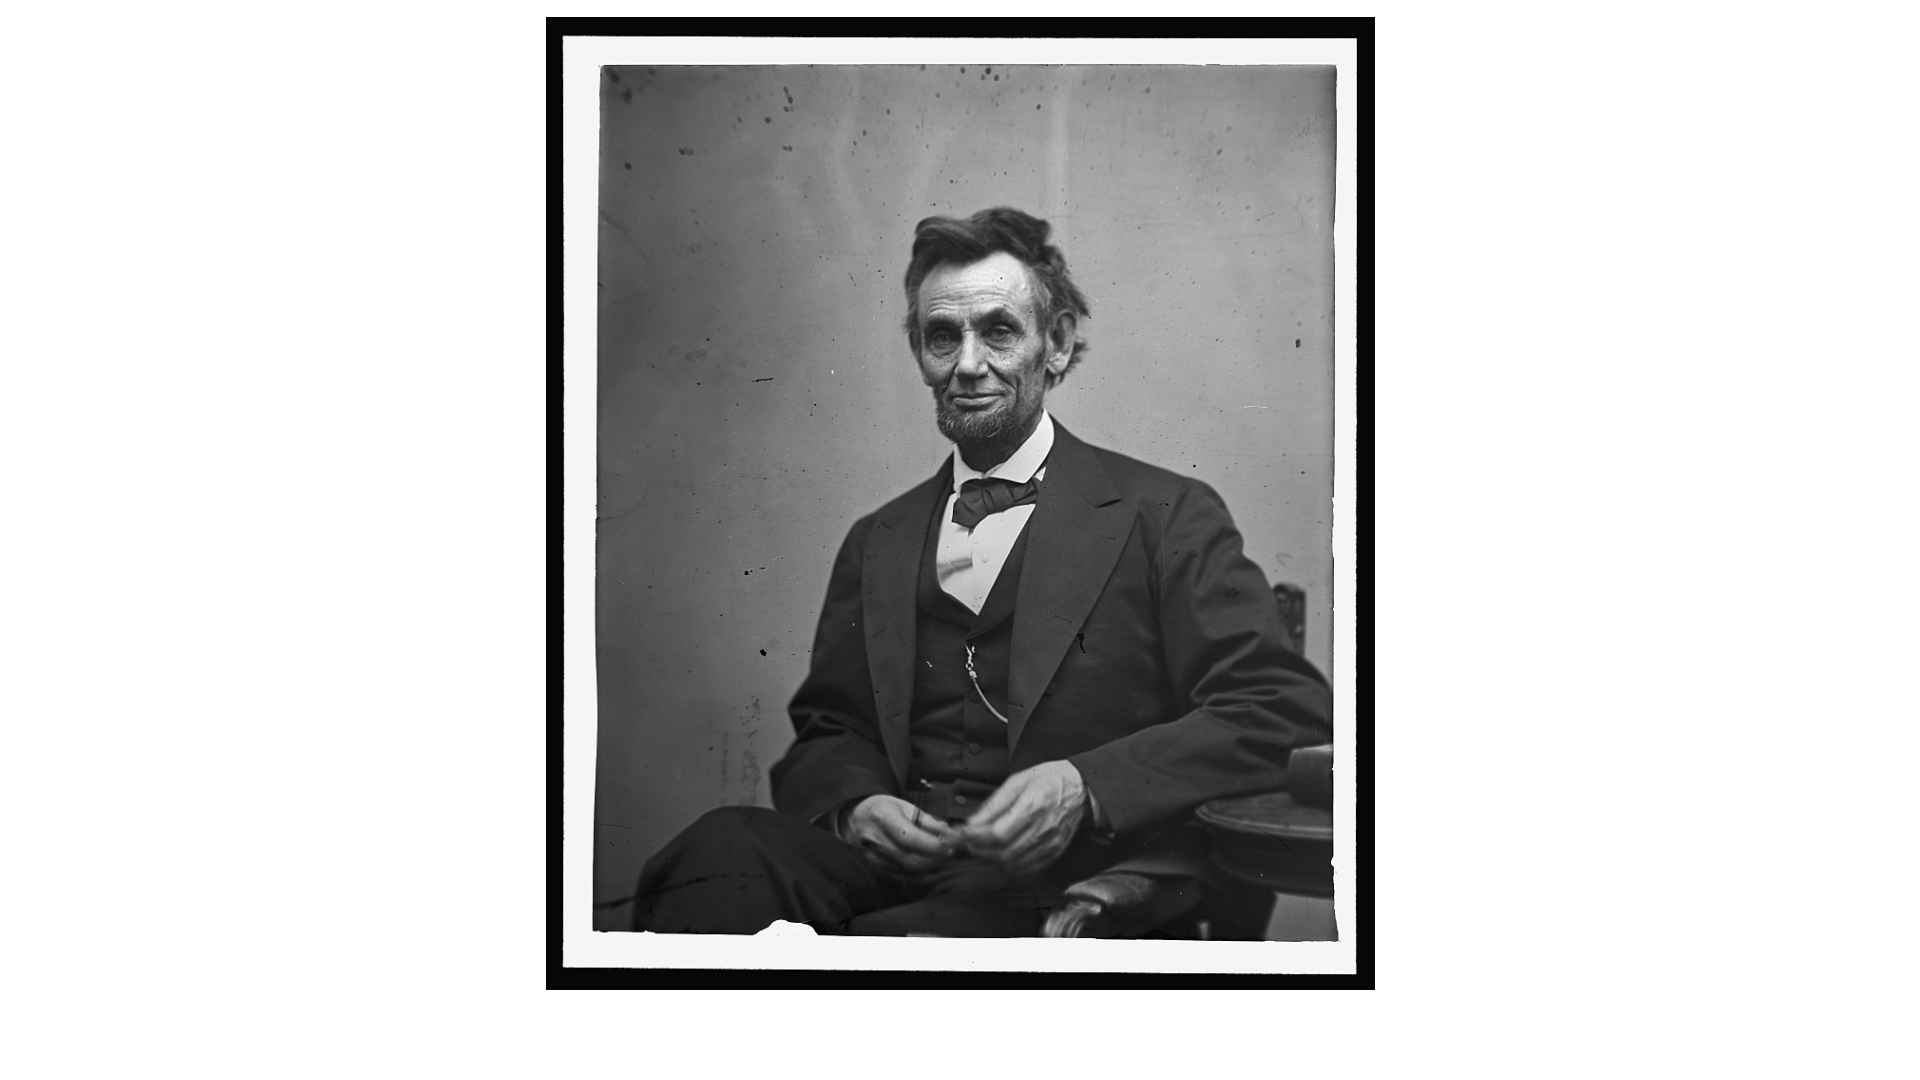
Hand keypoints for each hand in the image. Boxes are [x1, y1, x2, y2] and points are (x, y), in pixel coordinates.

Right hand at [844, 795, 959, 872]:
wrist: (856, 817)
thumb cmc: (884, 809)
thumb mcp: (905, 805)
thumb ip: (928, 821)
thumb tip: (950, 835)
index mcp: (882, 817)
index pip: (910, 838)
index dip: (934, 844)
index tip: (953, 842)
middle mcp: (875, 839)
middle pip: (911, 859)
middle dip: (937, 858)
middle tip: (952, 851)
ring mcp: (873, 856)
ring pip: (909, 871)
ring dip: (932, 866)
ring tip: (943, 856)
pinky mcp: (876, 868)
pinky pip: (903, 876)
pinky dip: (920, 873)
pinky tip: (929, 864)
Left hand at [954, 761, 1086, 877]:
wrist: (1080, 788)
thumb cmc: (1050, 780)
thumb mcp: (1018, 781)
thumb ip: (994, 804)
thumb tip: (973, 821)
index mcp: (1032, 806)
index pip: (998, 834)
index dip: (977, 837)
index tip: (965, 832)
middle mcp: (1042, 828)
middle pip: (1004, 853)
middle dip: (980, 851)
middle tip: (970, 841)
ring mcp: (1050, 843)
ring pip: (1014, 865)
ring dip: (993, 860)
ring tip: (984, 847)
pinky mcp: (1054, 852)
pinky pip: (1028, 870)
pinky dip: (1010, 867)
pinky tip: (1003, 855)